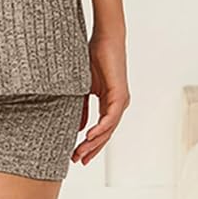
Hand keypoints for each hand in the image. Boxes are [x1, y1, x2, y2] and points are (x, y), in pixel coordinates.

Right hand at [71, 31, 130, 165]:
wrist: (106, 38)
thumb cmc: (95, 56)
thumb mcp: (84, 86)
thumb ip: (82, 106)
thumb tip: (80, 127)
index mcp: (109, 103)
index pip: (100, 130)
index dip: (89, 144)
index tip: (76, 155)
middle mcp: (117, 105)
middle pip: (105, 134)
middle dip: (91, 149)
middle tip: (77, 160)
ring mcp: (120, 101)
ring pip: (108, 130)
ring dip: (95, 143)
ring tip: (81, 153)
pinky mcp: (120, 95)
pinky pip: (111, 117)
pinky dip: (101, 128)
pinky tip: (90, 136)